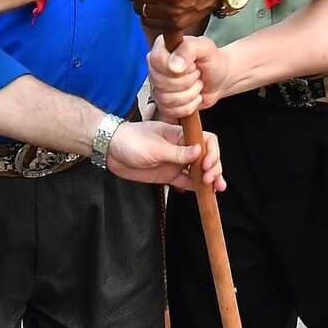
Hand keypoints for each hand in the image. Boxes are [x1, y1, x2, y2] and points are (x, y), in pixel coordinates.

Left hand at [106, 117, 223, 191]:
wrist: (111, 150)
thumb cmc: (131, 141)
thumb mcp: (155, 147)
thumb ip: (177, 152)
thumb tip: (199, 152)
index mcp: (181, 135)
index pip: (206, 140)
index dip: (211, 152)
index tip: (207, 164)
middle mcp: (182, 148)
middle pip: (206, 156)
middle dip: (214, 167)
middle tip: (210, 179)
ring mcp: (176, 162)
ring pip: (199, 170)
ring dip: (209, 178)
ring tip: (216, 189)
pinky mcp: (169, 175)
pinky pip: (187, 181)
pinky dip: (196, 187)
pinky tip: (204, 192)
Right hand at [150, 33, 230, 118]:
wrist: (220, 78)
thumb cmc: (212, 61)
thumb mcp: (206, 47)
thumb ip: (189, 49)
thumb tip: (174, 66)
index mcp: (162, 49)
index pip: (156, 60)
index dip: (177, 67)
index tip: (192, 65)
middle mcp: (157, 67)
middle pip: (161, 82)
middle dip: (187, 81)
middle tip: (197, 74)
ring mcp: (158, 86)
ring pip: (166, 99)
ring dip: (189, 94)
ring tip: (197, 84)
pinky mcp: (164, 103)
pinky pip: (171, 111)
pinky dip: (189, 106)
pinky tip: (194, 96)